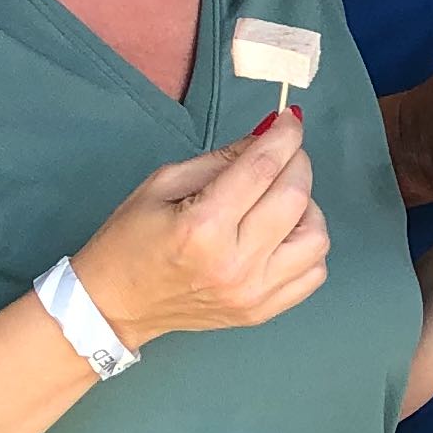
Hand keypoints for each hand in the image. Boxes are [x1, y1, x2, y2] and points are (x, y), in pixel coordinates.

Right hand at [72, 112, 329, 345]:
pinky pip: (314, 271)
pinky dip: (307, 245)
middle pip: (295, 197)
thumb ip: (220, 158)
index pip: (262, 169)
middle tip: (285, 154)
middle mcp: (234, 262)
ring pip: (316, 237)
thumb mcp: (163, 184)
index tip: (290, 120)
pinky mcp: (263, 311)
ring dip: (307, 208)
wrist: (116, 304)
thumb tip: (268, 136)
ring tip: (280, 201)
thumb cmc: (131, 240)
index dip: (284, 137)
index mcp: (202, 227)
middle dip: (297, 162)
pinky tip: (283, 234)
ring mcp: (253, 292)